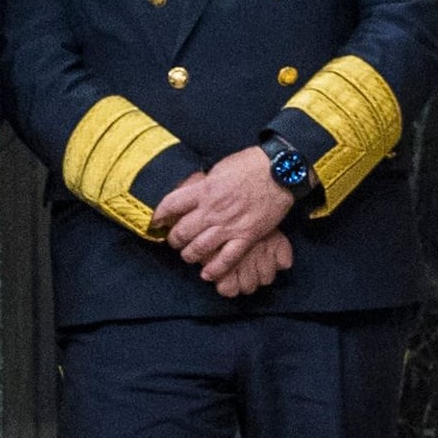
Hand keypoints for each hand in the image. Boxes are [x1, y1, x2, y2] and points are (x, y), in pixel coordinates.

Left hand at [159, 148, 297, 285]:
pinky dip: (214, 269)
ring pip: (199, 248)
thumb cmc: (251, 165)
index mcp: (204, 189)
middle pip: (182, 231)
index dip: (159, 215)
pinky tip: (207, 273)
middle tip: (174, 240)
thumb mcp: (220, 168)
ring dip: (189, 255)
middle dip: (173, 239)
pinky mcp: (246, 236)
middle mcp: (212, 209)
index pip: (171, 204)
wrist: (280, 171)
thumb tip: (192, 192)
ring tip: (188, 255)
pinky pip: (226, 259)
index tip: (157, 221)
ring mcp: (229, 225)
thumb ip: (205, 185)